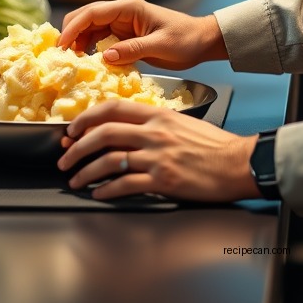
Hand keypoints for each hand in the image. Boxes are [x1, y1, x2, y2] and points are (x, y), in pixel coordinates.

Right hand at [58, 0, 227, 68]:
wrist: (201, 40)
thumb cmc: (185, 40)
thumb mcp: (160, 46)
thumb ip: (132, 50)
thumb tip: (104, 57)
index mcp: (129, 7)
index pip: (92, 13)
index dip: (72, 28)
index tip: (60, 46)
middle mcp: (121, 11)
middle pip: (85, 18)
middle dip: (70, 35)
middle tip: (61, 58)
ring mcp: (121, 22)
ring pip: (89, 29)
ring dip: (78, 44)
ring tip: (71, 64)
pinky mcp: (123, 34)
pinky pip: (99, 40)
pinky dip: (89, 49)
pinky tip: (87, 63)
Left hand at [58, 100, 259, 202]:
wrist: (238, 163)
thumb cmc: (214, 145)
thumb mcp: (182, 123)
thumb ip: (155, 124)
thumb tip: (129, 131)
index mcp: (158, 115)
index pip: (113, 108)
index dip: (86, 118)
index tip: (72, 129)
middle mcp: (154, 132)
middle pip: (103, 133)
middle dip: (77, 146)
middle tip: (64, 157)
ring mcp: (157, 156)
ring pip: (108, 160)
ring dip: (86, 171)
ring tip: (76, 180)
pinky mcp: (162, 179)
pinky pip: (125, 184)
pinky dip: (106, 190)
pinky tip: (100, 193)